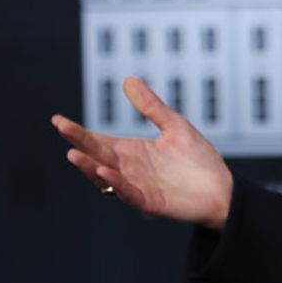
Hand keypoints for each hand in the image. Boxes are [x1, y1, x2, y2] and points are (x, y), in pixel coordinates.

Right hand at [52, 76, 233, 231]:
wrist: (223, 190)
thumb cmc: (199, 161)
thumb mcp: (174, 126)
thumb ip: (151, 107)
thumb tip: (128, 79)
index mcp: (131, 151)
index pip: (98, 141)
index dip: (78, 131)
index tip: (58, 120)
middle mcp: (128, 169)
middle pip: (97, 155)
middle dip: (79, 142)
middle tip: (62, 128)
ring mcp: (137, 187)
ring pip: (106, 177)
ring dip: (89, 167)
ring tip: (74, 153)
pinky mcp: (149, 202)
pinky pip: (128, 193)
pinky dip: (116, 184)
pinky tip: (105, 171)